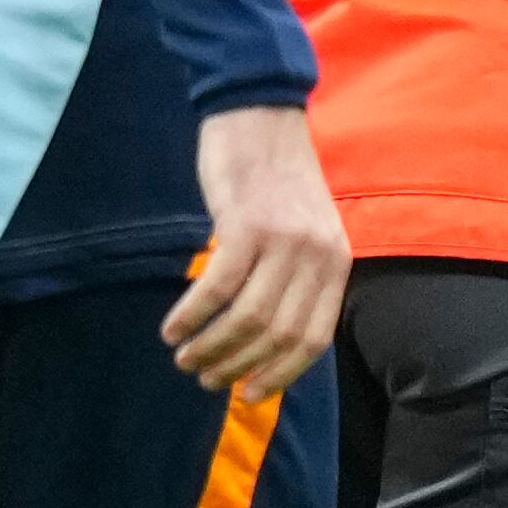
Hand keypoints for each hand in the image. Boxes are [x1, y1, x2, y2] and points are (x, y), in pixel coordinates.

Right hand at [161, 103, 346, 400]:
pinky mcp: (245, 225)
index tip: (249, 393)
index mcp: (336, 262)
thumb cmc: (273, 177)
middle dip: (238, 366)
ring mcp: (283, 241)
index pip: (314, 338)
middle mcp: (316, 256)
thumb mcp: (304, 229)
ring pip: (247, 319)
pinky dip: (191, 315)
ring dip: (211, 347)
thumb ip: (296, 276)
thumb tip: (265, 337)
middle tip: (204, 377)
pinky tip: (171, 328)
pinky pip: (216, 288)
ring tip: (183, 358)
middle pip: (278, 335)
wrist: (260, 114)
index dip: (280, 374)